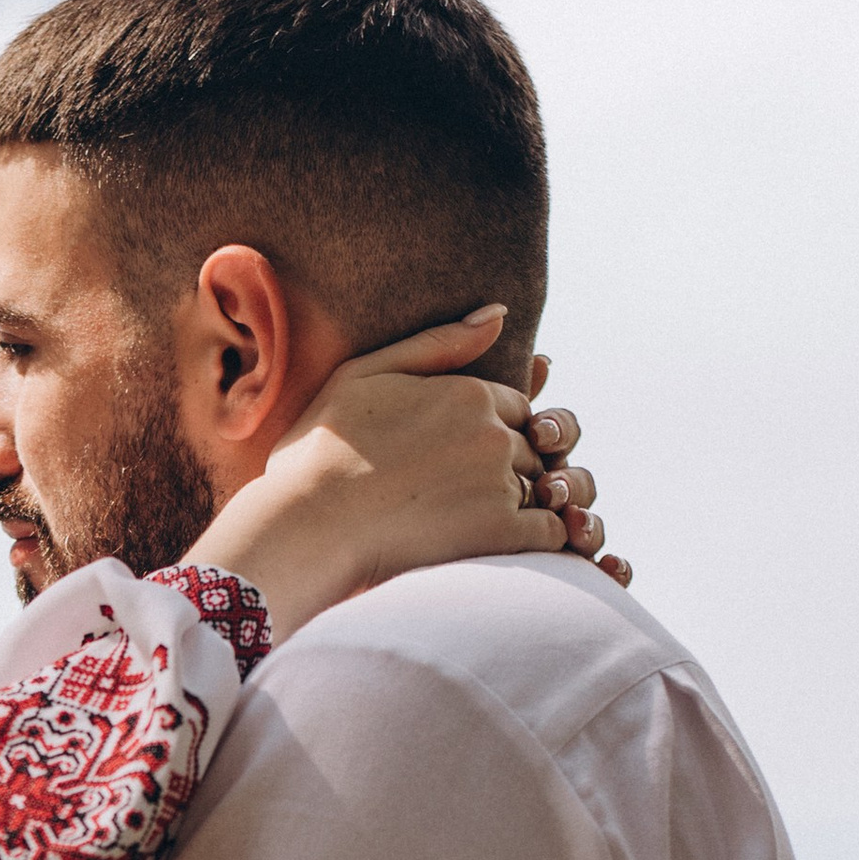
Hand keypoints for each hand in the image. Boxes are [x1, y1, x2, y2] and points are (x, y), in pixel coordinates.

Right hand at [187, 307, 627, 638]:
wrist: (306, 524)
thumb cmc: (319, 452)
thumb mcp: (366, 374)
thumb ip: (438, 343)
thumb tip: (500, 313)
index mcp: (469, 392)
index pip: (518, 407)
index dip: (497, 431)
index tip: (461, 459)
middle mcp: (494, 432)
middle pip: (534, 447)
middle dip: (514, 467)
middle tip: (468, 499)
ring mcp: (501, 482)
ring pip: (548, 487)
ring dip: (531, 503)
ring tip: (485, 525)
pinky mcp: (503, 534)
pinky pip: (552, 531)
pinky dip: (543, 538)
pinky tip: (507, 546)